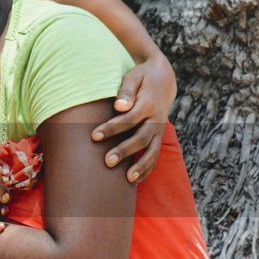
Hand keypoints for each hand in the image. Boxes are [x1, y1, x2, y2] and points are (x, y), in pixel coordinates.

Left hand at [91, 53, 175, 183]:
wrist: (164, 78)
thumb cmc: (141, 77)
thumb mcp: (134, 77)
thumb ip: (126, 91)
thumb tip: (119, 106)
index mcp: (149, 104)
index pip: (130, 119)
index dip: (112, 128)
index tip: (94, 136)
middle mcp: (157, 119)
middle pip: (141, 138)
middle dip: (125, 151)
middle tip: (107, 162)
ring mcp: (159, 130)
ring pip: (153, 151)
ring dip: (141, 166)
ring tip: (127, 180)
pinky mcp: (158, 137)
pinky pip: (155, 156)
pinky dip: (147, 169)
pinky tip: (135, 181)